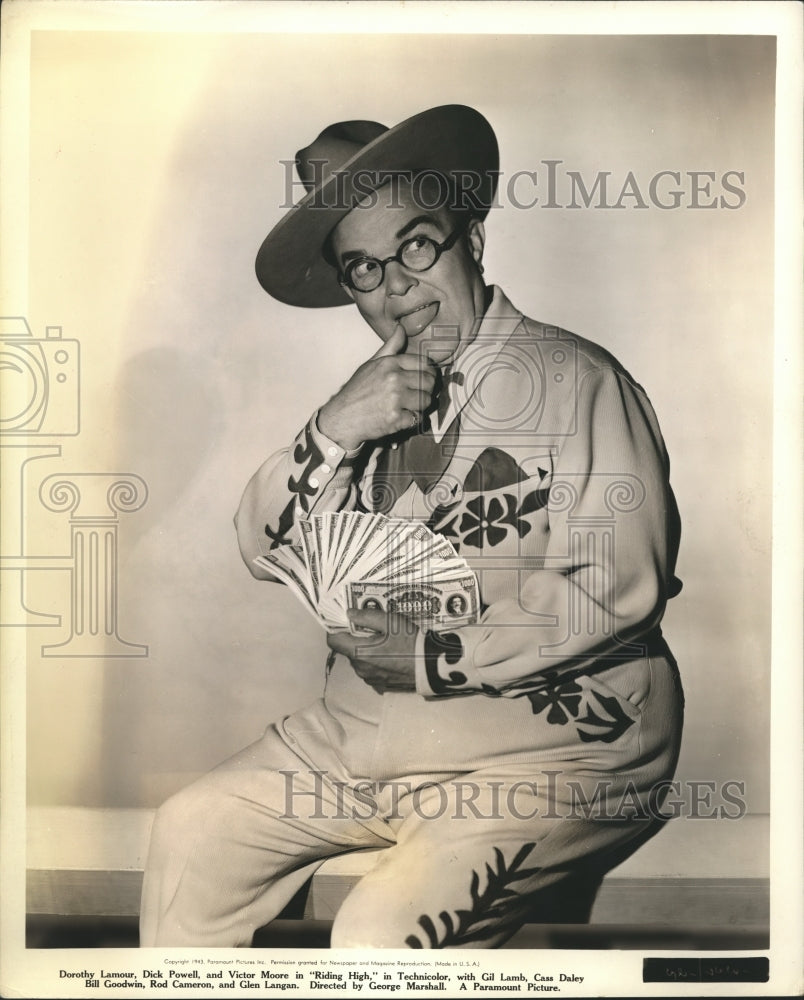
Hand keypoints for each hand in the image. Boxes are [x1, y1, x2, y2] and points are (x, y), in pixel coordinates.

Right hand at [317, 328, 436, 449]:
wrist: (341, 417)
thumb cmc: (356, 391)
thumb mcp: (370, 364)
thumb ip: (390, 347)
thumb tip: (401, 328)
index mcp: (389, 363)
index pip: (424, 363)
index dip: (429, 372)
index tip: (424, 380)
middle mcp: (394, 378)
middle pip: (429, 382)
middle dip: (426, 390)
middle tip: (417, 396)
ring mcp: (396, 399)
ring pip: (427, 401)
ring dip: (420, 406)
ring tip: (408, 407)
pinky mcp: (396, 418)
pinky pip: (418, 418)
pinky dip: (412, 420)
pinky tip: (401, 418)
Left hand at [326, 609, 417, 693]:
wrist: (430, 667)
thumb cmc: (410, 642)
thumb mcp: (390, 622)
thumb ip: (367, 617)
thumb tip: (349, 614)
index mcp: (359, 652)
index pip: (333, 641)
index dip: (336, 629)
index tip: (347, 621)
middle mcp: (360, 668)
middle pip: (348, 650)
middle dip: (356, 639)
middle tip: (374, 629)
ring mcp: (370, 679)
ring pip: (360, 661)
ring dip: (367, 651)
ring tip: (386, 643)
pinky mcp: (380, 686)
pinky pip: (371, 671)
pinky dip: (376, 663)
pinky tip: (392, 656)